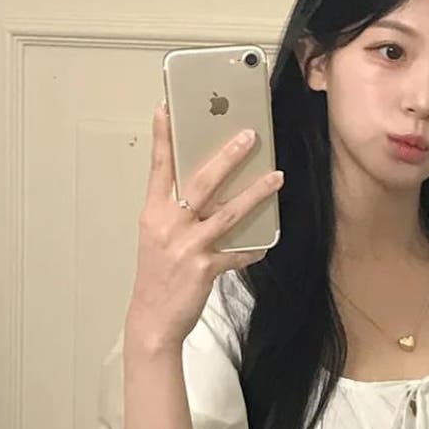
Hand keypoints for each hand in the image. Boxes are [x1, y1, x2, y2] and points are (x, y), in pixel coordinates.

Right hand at [126, 101, 283, 352]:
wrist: (152, 320)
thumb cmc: (157, 277)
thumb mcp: (158, 239)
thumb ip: (176, 214)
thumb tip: (207, 195)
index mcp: (153, 214)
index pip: (159, 168)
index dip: (164, 138)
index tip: (168, 108)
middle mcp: (168, 226)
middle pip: (201, 182)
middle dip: (227, 156)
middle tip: (249, 135)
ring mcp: (187, 247)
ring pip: (227, 212)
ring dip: (255, 193)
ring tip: (276, 177)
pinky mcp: (205, 268)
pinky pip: (237, 253)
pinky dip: (252, 248)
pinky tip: (264, 244)